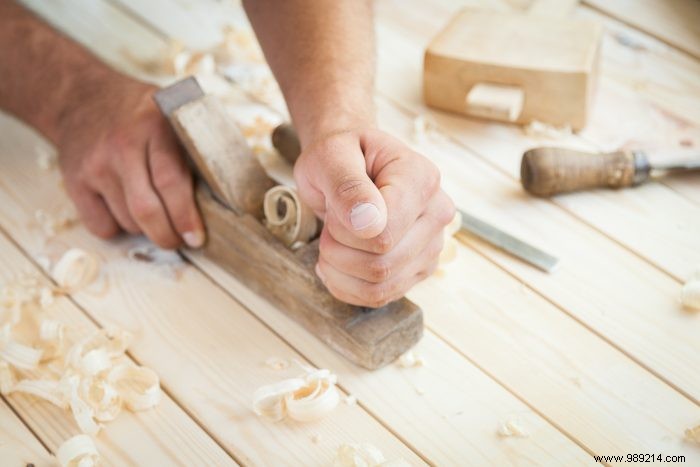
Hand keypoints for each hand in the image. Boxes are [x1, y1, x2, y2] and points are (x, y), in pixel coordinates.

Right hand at [56, 77, 203, 248]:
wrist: (83, 95)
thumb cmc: (141, 113)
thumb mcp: (173, 114)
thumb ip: (198, 145)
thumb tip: (235, 190)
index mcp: (155, 127)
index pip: (172, 182)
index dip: (186, 217)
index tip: (197, 237)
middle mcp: (122, 146)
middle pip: (147, 209)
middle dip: (167, 235)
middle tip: (179, 241)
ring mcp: (95, 164)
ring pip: (127, 221)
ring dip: (145, 229)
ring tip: (154, 213)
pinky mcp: (74, 181)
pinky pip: (101, 226)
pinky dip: (118, 228)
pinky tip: (124, 209)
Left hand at [294, 128, 454, 307]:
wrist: (349, 163)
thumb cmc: (340, 155)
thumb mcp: (330, 157)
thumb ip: (347, 185)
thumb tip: (369, 224)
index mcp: (421, 178)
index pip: (384, 235)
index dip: (344, 231)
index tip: (335, 205)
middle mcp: (437, 213)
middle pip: (382, 264)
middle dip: (338, 251)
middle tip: (329, 225)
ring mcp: (432, 244)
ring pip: (380, 287)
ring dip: (340, 271)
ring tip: (330, 243)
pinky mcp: (419, 268)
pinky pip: (380, 297)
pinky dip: (347, 286)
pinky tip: (336, 263)